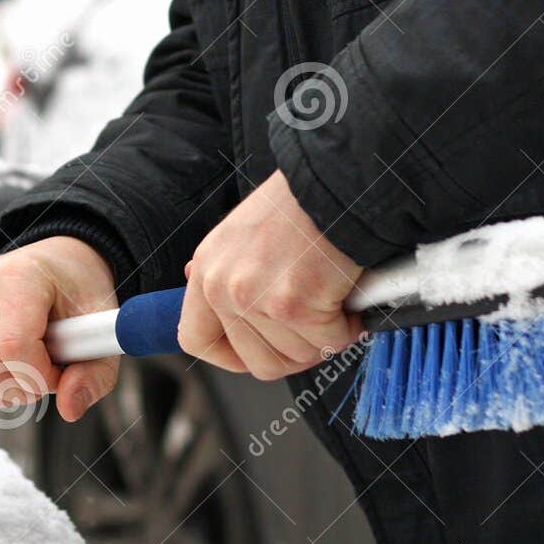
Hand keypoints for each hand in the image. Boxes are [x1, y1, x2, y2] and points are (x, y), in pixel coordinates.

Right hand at [0, 236, 118, 421]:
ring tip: (14, 378)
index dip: (37, 377)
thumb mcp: (99, 332)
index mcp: (21, 276)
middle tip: (38, 378)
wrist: (52, 267)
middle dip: (17, 390)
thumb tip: (69, 410)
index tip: (58, 372)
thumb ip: (94, 374)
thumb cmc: (74, 300)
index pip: (13, 347)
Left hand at [178, 171, 363, 379]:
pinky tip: (348, 298)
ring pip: (296, 356)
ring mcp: (256, 299)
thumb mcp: (241, 231)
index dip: (229, 357)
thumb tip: (199, 282)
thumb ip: (225, 268)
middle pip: (256, 361)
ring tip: (332, 299)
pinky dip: (347, 327)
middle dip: (294, 351)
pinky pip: (327, 343)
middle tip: (316, 326)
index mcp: (207, 269)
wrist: (335, 182)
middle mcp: (223, 287)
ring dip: (322, 336)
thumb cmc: (299, 203)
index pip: (196, 339)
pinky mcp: (294, 306)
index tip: (256, 354)